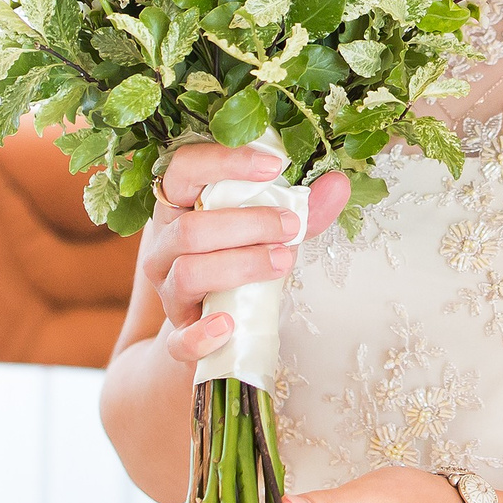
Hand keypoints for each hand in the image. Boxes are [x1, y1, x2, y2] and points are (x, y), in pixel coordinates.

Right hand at [136, 145, 352, 365]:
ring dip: (240, 265)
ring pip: (188, 273)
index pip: (184, 169)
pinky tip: (229, 325)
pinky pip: (179, 339)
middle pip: (190, 228)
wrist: (217, 326)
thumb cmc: (242, 263)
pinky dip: (202, 334)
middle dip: (247, 224)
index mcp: (181, 207)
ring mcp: (167, 291)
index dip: (224, 162)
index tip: (274, 165)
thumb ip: (303, 209)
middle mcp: (165, 246)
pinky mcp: (177, 336)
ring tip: (283, 261)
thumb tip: (338, 184)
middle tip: (291, 225)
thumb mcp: (271, 231)